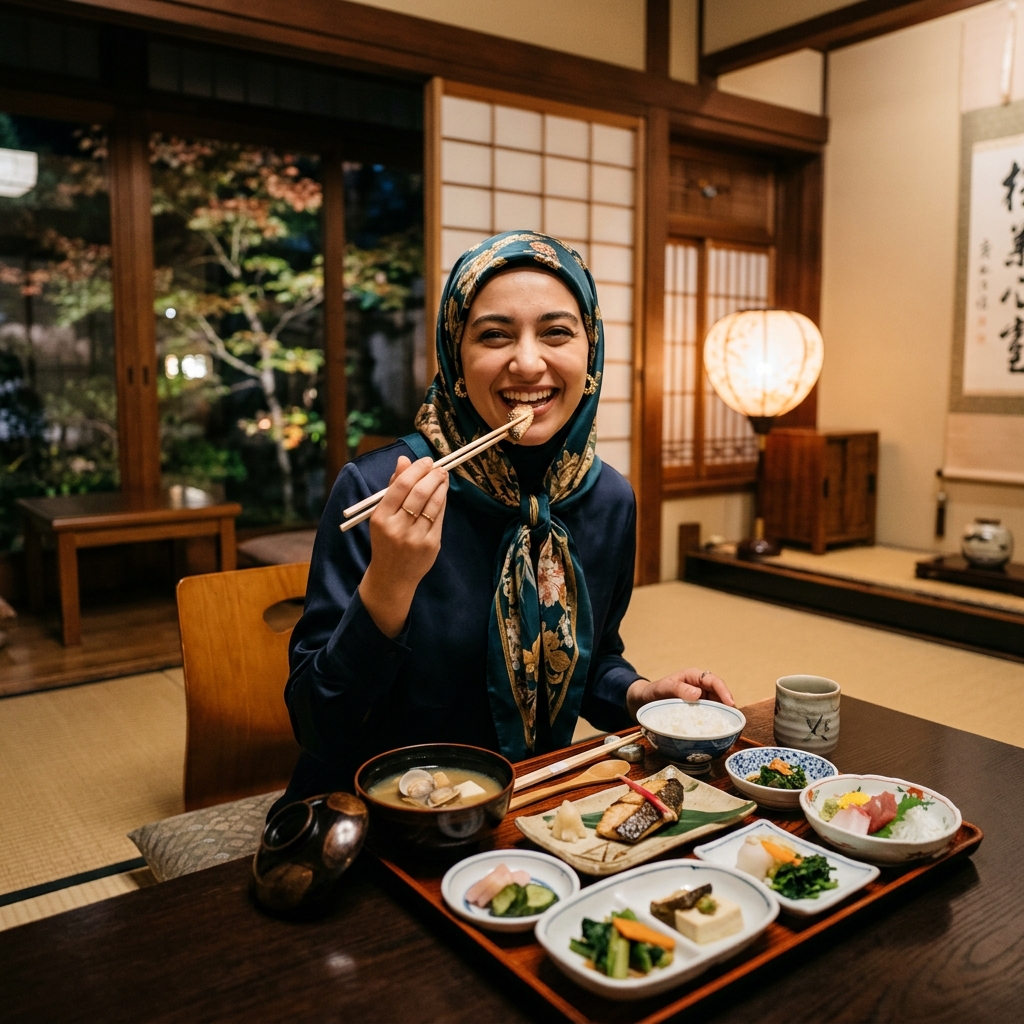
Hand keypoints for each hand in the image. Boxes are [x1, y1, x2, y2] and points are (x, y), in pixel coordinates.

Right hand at [359, 455, 448, 637]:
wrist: (392, 577)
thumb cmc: (386, 540)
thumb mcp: (382, 515)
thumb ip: (393, 487)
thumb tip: (404, 460)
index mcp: (381, 518)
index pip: (401, 486)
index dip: (416, 470)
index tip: (426, 461)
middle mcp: (397, 528)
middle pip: (419, 493)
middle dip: (432, 475)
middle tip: (439, 467)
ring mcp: (415, 538)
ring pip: (433, 504)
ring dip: (441, 486)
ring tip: (443, 477)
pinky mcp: (430, 545)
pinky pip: (439, 517)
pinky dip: (442, 502)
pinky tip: (442, 494)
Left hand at [626, 668, 734, 719]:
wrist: (643, 702)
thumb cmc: (654, 691)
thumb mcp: (663, 688)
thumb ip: (678, 689)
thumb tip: (698, 694)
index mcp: (694, 677)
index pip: (714, 681)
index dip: (724, 691)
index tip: (730, 703)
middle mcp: (700, 687)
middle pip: (719, 695)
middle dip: (728, 706)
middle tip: (734, 720)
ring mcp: (700, 700)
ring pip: (716, 706)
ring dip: (722, 715)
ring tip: (729, 727)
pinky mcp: (697, 712)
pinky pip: (708, 716)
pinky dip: (714, 722)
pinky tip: (716, 731)